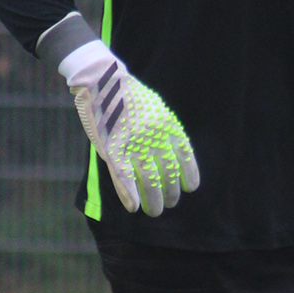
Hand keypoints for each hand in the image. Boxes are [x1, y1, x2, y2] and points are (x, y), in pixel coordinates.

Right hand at [60, 41, 199, 216]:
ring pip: (149, 179)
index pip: (184, 155)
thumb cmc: (128, 96)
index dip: (189, 174)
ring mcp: (134, 143)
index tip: (191, 188)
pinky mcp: (112, 148)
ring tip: (155, 211)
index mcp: (167, 125)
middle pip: (169, 171)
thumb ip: (164, 129)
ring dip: (153, 199)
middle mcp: (154, 136)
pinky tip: (133, 207)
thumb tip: (174, 150)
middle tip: (171, 204)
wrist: (102, 81)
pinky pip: (124, 176)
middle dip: (171, 192)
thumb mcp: (154, 108)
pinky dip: (129, 194)